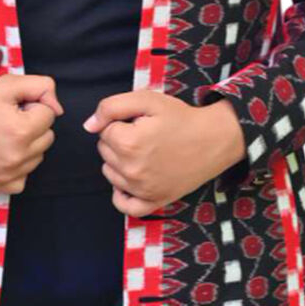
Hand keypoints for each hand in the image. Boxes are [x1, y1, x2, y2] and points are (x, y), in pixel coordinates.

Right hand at [0, 74, 62, 191]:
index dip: (31, 106)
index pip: (49, 115)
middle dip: (32, 125)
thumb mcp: (6, 85)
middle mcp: (17, 156)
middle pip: (47, 137)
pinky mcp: (1, 186)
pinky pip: (25, 176)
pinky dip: (18, 166)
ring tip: (1, 136)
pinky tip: (0, 153)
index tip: (11, 107)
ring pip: (38, 156)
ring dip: (27, 145)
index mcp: (21, 130)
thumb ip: (41, 87)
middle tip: (6, 120)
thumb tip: (58, 109)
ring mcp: (9, 174)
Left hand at [83, 91, 246, 216]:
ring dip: (120, 163)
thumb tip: (89, 126)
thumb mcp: (147, 100)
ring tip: (145, 152)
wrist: (215, 139)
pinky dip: (122, 194)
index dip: (120, 123)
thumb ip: (111, 107)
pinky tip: (130, 180)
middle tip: (145, 135)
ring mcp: (142, 190)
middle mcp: (132, 170)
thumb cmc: (181, 118)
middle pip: (104, 153)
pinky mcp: (154, 201)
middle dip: (119, 141)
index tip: (140, 122)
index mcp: (128, 143)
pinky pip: (124, 205)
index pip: (103, 131)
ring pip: (110, 174)